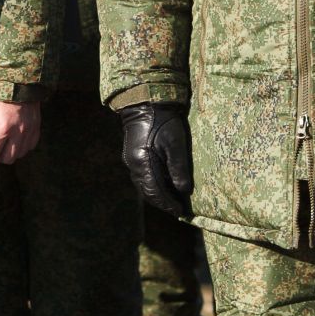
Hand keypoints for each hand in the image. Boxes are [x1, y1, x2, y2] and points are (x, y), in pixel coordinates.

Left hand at [0, 98, 40, 174]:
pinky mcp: (37, 128)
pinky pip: (29, 148)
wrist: (17, 79)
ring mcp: (30, 131)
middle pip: (6, 159)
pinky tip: (12, 140)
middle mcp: (19, 132)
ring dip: (7, 154)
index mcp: (2, 127)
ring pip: (18, 155)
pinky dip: (19, 148)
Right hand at [118, 102, 192, 217]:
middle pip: (147, 192)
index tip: (181, 213)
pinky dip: (153, 185)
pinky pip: (142, 177)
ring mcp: (131, 160)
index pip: (156, 192)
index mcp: (143, 163)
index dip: (168, 204)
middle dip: (162, 202)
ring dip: (157, 195)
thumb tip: (183, 191)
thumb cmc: (163, 121)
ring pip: (143, 186)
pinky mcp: (133, 155)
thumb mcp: (175, 144)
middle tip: (178, 209)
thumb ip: (178, 168)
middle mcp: (133, 165)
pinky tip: (164, 184)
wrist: (145, 102)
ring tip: (173, 200)